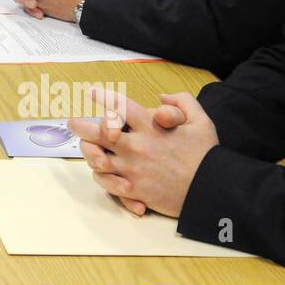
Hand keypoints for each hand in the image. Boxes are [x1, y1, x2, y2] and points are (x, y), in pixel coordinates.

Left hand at [68, 87, 217, 217]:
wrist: (211, 191)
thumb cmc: (206, 155)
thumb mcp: (201, 120)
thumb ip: (182, 102)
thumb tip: (162, 97)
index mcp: (151, 127)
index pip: (120, 106)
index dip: (104, 97)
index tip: (93, 93)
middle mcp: (137, 147)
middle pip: (97, 132)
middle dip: (81, 125)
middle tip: (73, 122)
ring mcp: (133, 169)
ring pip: (97, 158)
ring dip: (87, 150)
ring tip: (84, 145)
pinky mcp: (134, 189)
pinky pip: (106, 181)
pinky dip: (101, 175)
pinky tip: (99, 168)